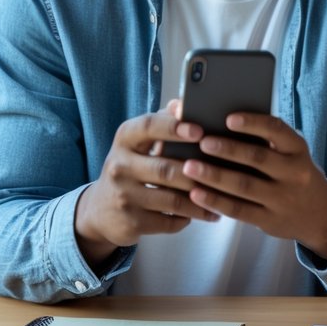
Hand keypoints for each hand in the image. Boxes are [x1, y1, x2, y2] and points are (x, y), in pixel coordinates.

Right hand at [75, 102, 219, 267]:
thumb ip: (162, 122)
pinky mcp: (131, 222)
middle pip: (166, 169)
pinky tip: (206, 213)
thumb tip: (184, 102)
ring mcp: (124, 197)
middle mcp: (119, 166)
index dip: (175, 128)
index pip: (149, 127)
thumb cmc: (131, 167)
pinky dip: (190, 218)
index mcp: (125, 139)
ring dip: (201, 200)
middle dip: (198, 172)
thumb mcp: (139, 142)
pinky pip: (170, 222)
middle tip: (226, 172)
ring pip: (172, 199)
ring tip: (224, 197)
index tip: (200, 130)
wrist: (100, 211)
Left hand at [180, 112, 326, 261]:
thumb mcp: (292, 153)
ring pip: (244, 186)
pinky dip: (215, 201)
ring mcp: (282, 199)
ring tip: (189, 167)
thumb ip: (267, 140)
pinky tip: (195, 193)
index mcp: (298, 149)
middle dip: (228, 150)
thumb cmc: (294, 173)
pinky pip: (239, 210)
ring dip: (214, 176)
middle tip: (202, 142)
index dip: (253, 123)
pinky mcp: (269, 220)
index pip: (277, 131)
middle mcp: (294, 173)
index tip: (228, 118)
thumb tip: (222, 120)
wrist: (320, 214)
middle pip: (258, 159)